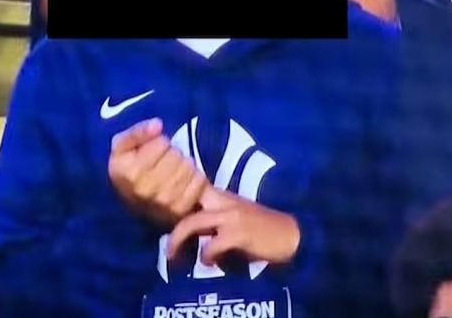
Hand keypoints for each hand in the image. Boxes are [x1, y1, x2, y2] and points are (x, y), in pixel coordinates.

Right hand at [108, 118, 209, 226]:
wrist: (140, 204)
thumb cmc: (132, 169)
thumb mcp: (124, 147)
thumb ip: (137, 132)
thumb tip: (157, 125)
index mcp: (127, 172)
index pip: (161, 143)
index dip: (159, 143)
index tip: (152, 152)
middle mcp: (143, 190)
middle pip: (176, 155)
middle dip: (173, 154)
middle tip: (165, 163)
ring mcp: (162, 202)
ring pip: (188, 167)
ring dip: (185, 166)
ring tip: (173, 173)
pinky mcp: (180, 210)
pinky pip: (199, 182)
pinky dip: (195, 179)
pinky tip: (184, 183)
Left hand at [166, 189, 300, 265]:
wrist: (290, 234)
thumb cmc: (262, 228)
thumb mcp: (236, 216)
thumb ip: (214, 218)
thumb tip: (189, 232)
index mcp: (223, 196)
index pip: (192, 189)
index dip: (173, 198)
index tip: (161, 215)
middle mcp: (225, 201)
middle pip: (185, 204)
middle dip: (170, 226)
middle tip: (166, 248)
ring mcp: (232, 216)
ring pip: (193, 223)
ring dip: (177, 241)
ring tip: (173, 257)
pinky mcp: (239, 233)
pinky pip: (212, 245)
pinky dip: (206, 257)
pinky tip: (210, 263)